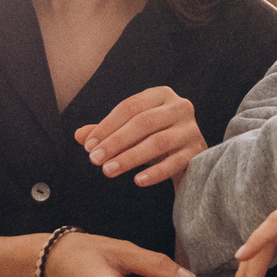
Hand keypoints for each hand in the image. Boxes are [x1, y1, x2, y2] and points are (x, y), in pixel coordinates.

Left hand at [74, 86, 205, 187]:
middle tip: (95, 160)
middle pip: (144, 122)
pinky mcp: (197, 151)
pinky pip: (175, 162)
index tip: (88, 145)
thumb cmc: (155, 137)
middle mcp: (180, 107)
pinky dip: (155, 173)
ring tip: (109, 170)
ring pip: (158, 142)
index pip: (130, 106)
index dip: (107, 126)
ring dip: (130, 157)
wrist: (189, 156)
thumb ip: (107, 131)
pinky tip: (137, 181)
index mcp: (161, 95)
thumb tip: (79, 136)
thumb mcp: (131, 132)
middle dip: (115, 141)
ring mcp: (191, 129)